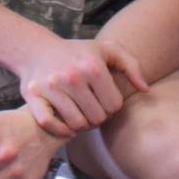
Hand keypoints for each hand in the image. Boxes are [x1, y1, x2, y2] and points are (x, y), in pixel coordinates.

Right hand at [14, 35, 147, 134]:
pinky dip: (59, 129)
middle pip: (96, 119)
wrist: (37, 49)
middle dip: (97, 117)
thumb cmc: (78, 53)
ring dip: (81, 125)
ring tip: (80, 115)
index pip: (114, 106)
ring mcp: (51, 86)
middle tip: (92, 109)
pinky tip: (65, 123)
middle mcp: (71, 76)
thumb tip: (145, 89)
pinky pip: (50, 124)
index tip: (104, 101)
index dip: (112, 107)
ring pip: (76, 125)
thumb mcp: (108, 50)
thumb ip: (132, 66)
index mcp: (92, 66)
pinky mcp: (33, 96)